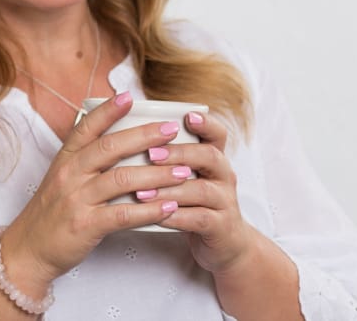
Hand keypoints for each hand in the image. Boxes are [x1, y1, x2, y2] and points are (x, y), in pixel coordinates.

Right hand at [0, 93, 190, 291]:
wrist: (28, 249)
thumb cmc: (52, 210)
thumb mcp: (62, 176)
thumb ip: (86, 157)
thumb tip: (120, 138)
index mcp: (66, 158)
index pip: (87, 126)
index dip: (108, 110)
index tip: (129, 96)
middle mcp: (70, 173)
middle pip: (110, 147)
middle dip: (144, 136)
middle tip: (171, 130)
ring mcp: (77, 198)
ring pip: (122, 179)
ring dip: (156, 174)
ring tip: (182, 170)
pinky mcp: (85, 225)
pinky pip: (123, 214)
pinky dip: (149, 210)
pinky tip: (169, 206)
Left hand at [143, 111, 252, 273]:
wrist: (225, 242)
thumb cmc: (196, 201)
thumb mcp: (189, 175)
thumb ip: (171, 157)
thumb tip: (131, 134)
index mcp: (214, 158)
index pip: (217, 133)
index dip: (206, 123)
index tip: (187, 115)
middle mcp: (224, 175)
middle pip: (209, 156)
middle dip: (179, 153)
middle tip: (151, 155)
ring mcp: (225, 201)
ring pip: (201, 190)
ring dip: (170, 189)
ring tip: (142, 191)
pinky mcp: (221, 227)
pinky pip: (199, 219)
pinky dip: (176, 217)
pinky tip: (156, 215)